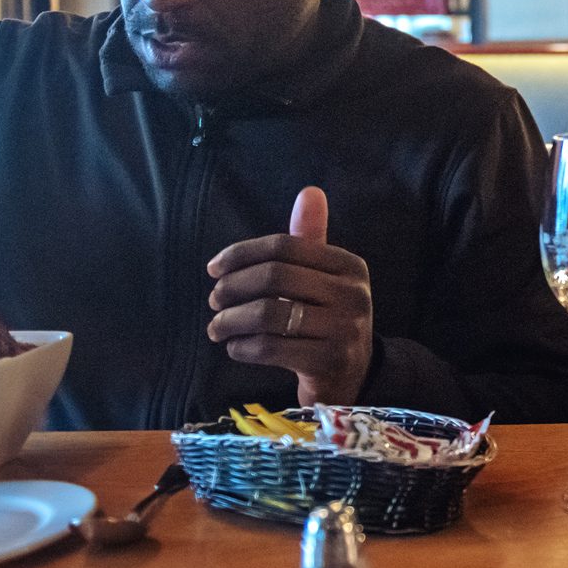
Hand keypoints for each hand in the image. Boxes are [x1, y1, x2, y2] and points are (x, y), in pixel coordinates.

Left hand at [207, 187, 373, 405]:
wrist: (353, 376)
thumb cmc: (326, 320)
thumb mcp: (322, 280)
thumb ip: (309, 240)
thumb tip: (310, 191)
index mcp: (350, 266)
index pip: (284, 246)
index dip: (241, 254)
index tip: (213, 269)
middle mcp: (353, 293)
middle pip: (274, 276)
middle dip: (232, 287)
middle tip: (213, 300)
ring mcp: (345, 329)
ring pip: (268, 314)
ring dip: (230, 321)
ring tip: (216, 327)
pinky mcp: (329, 362)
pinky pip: (270, 348)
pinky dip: (242, 347)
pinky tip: (236, 348)